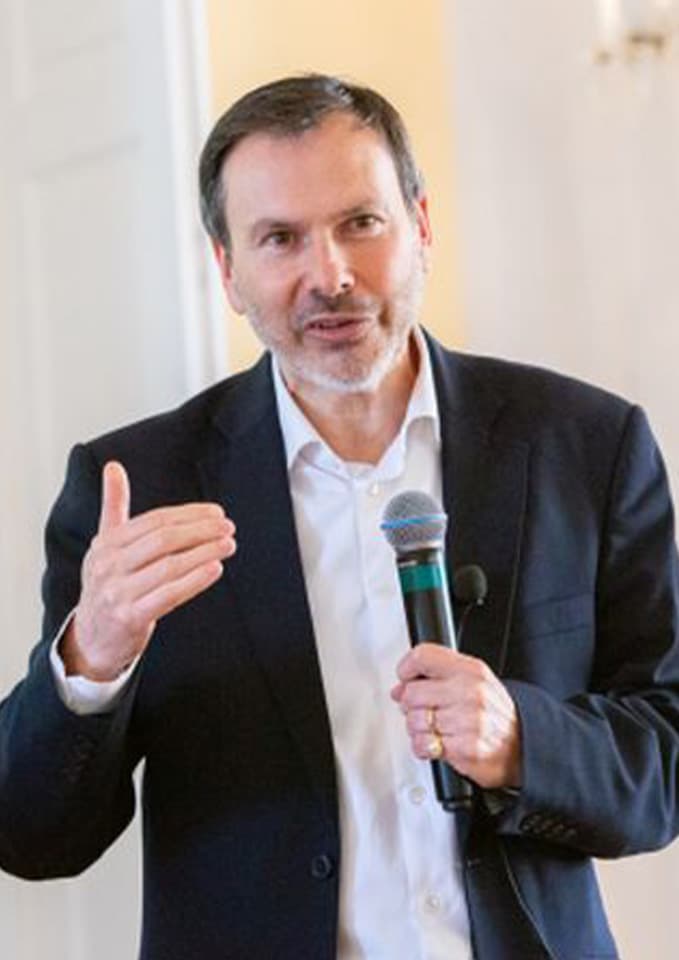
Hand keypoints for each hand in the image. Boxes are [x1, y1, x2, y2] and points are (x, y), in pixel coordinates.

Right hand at [60, 461, 235, 680]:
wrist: (91, 638)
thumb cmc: (107, 584)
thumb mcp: (104, 544)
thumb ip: (113, 506)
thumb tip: (113, 466)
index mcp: (106, 543)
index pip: (154, 521)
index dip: (188, 514)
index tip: (216, 512)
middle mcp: (109, 566)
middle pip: (163, 539)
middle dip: (200, 530)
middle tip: (227, 527)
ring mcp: (118, 593)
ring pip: (170, 566)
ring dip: (204, 552)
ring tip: (227, 544)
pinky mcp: (131, 618)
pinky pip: (169, 594)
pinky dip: (195, 580)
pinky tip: (215, 568)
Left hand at [391, 643, 521, 789]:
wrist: (521, 746)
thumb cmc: (492, 713)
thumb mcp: (471, 682)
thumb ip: (435, 678)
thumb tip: (399, 689)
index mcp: (470, 670)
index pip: (423, 656)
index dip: (406, 668)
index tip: (406, 678)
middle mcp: (470, 692)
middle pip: (412, 693)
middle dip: (411, 705)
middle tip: (425, 710)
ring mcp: (468, 721)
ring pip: (414, 721)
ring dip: (418, 729)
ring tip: (436, 728)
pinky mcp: (465, 748)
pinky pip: (423, 745)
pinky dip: (425, 747)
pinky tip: (439, 743)